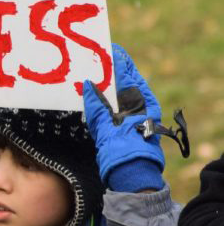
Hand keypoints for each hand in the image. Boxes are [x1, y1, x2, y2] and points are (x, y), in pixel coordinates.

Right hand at [83, 44, 163, 183]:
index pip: (126, 72)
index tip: (104, 47)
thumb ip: (96, 106)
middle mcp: (138, 105)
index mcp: (139, 101)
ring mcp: (132, 115)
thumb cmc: (123, 153)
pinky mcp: (123, 125)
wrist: (132, 178)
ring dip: (102, 84)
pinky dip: (101, 99)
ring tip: (86, 73)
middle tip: (90, 58)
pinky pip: (111, 105)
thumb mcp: (106, 128)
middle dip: (107, 69)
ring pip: (116, 92)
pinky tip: (89, 95)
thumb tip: (87, 84)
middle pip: (122, 80)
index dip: (116, 59)